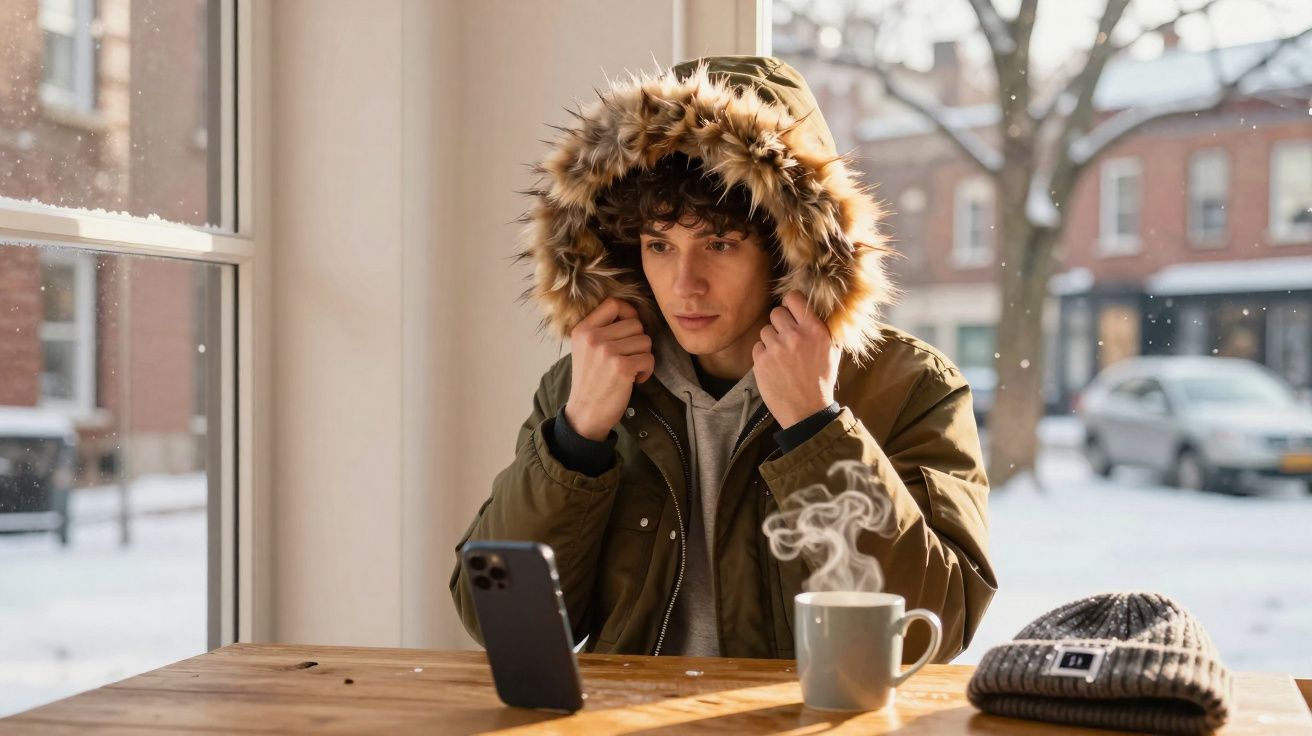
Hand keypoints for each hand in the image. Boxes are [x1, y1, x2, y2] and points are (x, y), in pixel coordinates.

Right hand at [564, 297, 654, 440]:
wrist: (585, 413)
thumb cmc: (591, 381)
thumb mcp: (585, 349)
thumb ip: (602, 330)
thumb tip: (633, 315)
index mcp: (583, 329)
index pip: (613, 303)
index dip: (629, 313)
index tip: (630, 330)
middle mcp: (593, 337)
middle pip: (635, 324)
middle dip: (638, 342)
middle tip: (628, 358)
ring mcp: (607, 352)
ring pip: (645, 340)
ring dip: (643, 357)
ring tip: (630, 369)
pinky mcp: (621, 367)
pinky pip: (648, 358)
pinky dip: (646, 370)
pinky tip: (634, 379)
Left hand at [752, 291, 839, 427]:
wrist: (807, 411)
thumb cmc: (821, 381)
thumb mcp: (832, 351)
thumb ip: (823, 328)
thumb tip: (814, 308)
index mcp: (815, 330)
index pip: (794, 298)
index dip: (790, 303)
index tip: (791, 311)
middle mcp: (795, 336)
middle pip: (776, 312)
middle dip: (780, 323)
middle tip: (786, 338)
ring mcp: (776, 348)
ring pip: (765, 330)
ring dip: (771, 341)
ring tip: (782, 357)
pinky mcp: (761, 361)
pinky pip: (757, 347)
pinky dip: (763, 355)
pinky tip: (774, 366)